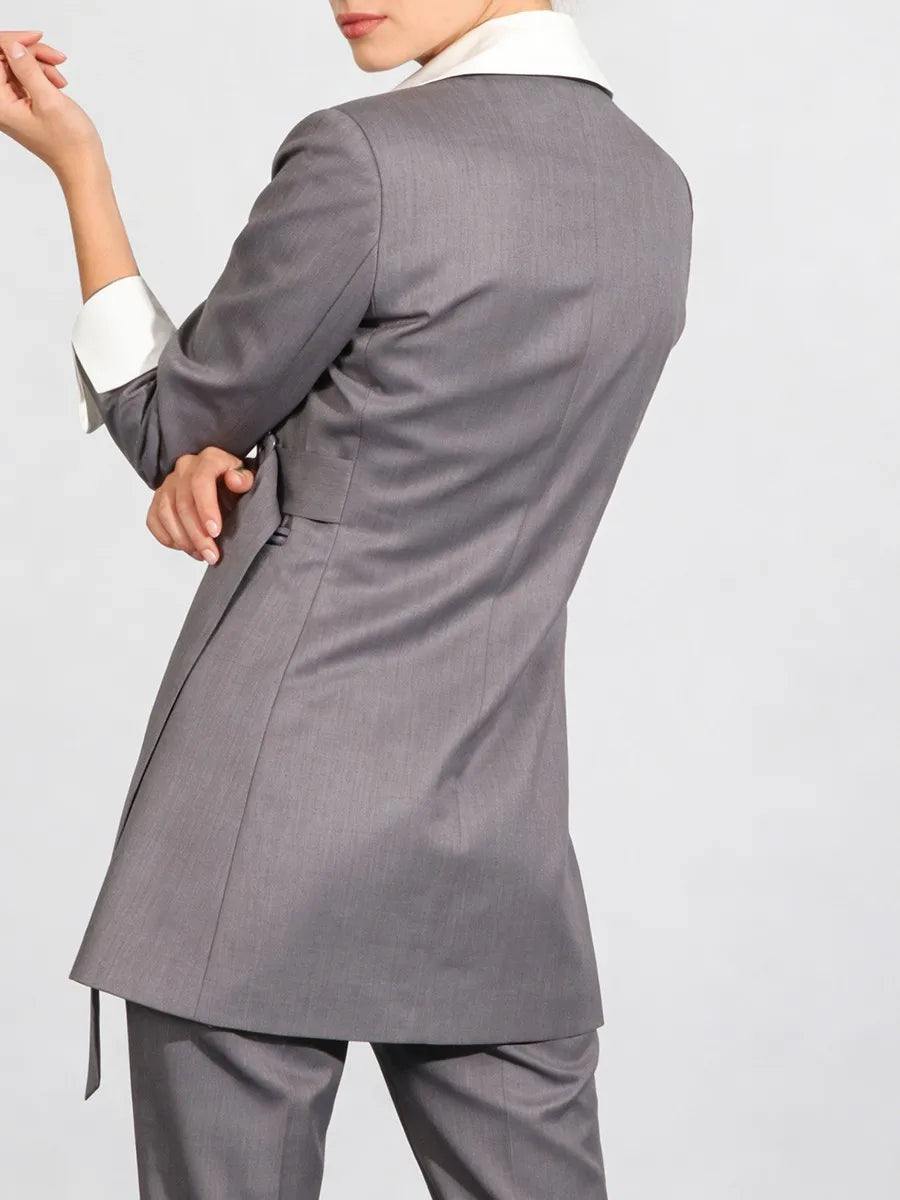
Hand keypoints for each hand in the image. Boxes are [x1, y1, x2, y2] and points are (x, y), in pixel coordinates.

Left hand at [0, 30, 101, 176]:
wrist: (83, 165)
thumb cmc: (69, 144)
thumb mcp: (49, 100)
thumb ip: (28, 70)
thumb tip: (13, 47)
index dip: (13, 43)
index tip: (36, 39)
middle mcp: (1, 104)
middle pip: (5, 59)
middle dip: (30, 53)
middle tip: (55, 57)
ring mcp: (11, 105)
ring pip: (17, 66)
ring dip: (40, 64)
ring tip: (60, 78)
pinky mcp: (23, 106)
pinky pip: (26, 78)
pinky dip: (42, 75)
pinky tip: (57, 83)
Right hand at [147, 448, 256, 564]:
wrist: (223, 480)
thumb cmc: (235, 483)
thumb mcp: (248, 479)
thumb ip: (244, 480)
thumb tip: (234, 480)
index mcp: (208, 459)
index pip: (201, 481)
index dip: (206, 508)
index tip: (215, 532)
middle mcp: (184, 468)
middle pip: (183, 503)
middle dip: (197, 535)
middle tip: (211, 555)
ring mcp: (168, 483)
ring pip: (166, 513)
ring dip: (183, 540)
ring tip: (201, 555)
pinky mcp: (158, 498)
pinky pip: (154, 520)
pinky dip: (167, 538)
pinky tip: (185, 547)